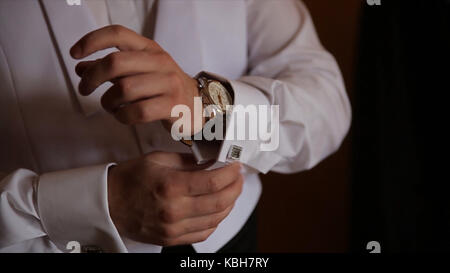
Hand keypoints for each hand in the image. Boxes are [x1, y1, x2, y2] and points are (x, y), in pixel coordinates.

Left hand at [70, 25, 200, 131]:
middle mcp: (160, 62)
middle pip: (115, 62)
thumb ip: (111, 70)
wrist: (198, 106)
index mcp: (150, 49)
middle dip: (92, 77)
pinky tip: (123, 116)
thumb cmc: (164, 88)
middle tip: (84, 89)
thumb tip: (80, 68)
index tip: (75, 54)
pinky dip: (122, 116)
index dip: (92, 41)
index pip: (118, 34)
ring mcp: (168, 84)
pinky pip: (137, 111)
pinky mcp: (172, 106)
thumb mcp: (140, 72)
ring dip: (107, 102)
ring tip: (110, 106)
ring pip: (123, 89)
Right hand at [107, 152, 242, 245]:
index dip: (231, 173)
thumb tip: (213, 161)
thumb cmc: (131, 179)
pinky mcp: (171, 239)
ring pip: (216, 219)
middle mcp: (174, 210)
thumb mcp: (158, 159)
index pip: (213, 181)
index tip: (236, 166)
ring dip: (230, 204)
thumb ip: (188, 161)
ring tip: (231, 191)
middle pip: (220, 202)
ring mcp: (173, 228)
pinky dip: (216, 220)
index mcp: (170, 186)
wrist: (107, 203)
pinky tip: (218, 209)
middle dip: (236, 188)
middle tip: (239, 178)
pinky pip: (204, 233)